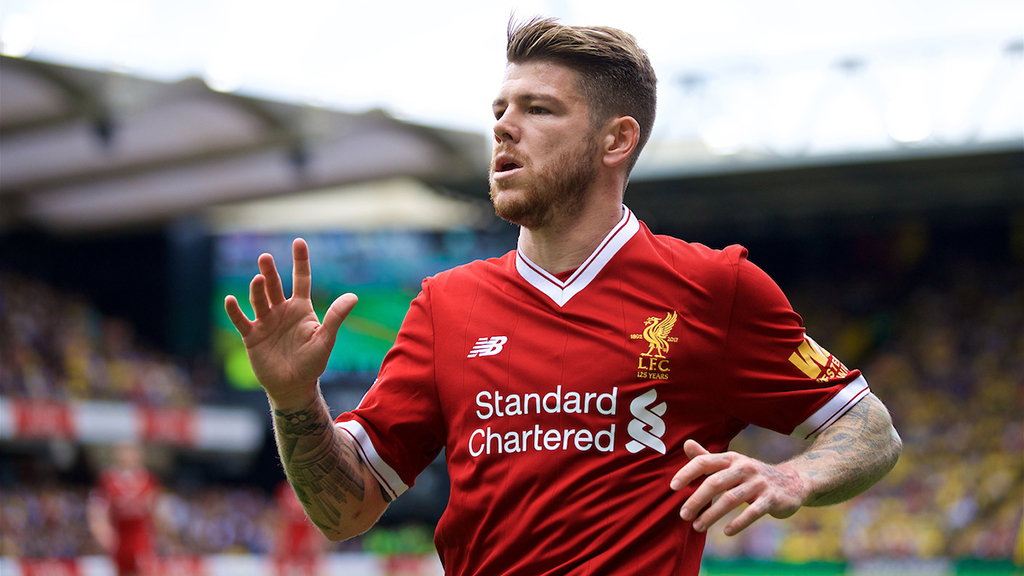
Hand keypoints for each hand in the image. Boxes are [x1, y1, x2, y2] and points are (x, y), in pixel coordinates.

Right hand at [224, 238, 356, 409]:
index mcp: (301, 308)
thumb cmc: (312, 362)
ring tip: (258, 279)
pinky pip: (242, 321)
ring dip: (257, 289)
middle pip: (275, 286)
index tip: (299, 242)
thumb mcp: (326, 339)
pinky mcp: (252, 336)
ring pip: (259, 300)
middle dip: (270, 271)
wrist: (293, 386)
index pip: (301, 279)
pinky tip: (231, 300)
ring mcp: (265, 322)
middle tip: (265, 257)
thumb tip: (353, 296)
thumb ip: (336, 317)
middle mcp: (281, 310)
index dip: (300, 261)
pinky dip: (235, 311)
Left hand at [669, 439, 808, 535]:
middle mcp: (744, 468)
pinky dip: (738, 523)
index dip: (687, 473)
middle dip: (696, 500)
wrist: (793, 482)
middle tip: (682, 515)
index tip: (673, 487)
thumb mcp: (731, 463)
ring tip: (697, 527)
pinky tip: (726, 532)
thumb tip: (686, 444)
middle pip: (715, 482)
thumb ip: (708, 458)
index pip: (704, 462)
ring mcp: (759, 483)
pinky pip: (753, 512)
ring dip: (712, 515)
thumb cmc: (752, 475)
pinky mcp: (771, 499)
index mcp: (731, 458)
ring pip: (731, 499)